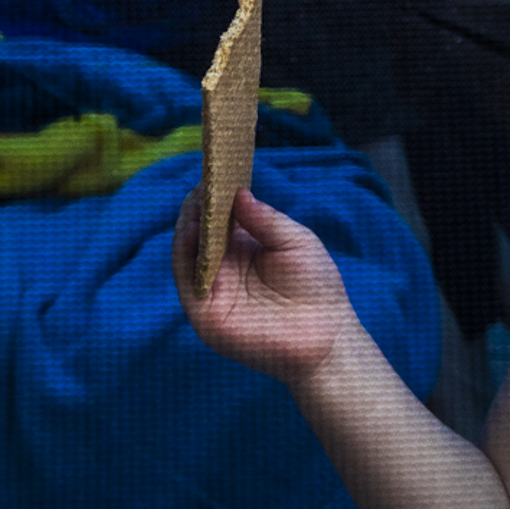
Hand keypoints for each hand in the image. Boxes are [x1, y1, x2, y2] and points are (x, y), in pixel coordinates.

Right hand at [175, 189, 373, 391]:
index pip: (219, 219)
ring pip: (187, 253)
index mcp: (243, 250)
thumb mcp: (295, 242)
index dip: (216, 197)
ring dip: (187, 225)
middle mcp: (223, 268)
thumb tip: (239, 193)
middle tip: (204, 182)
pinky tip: (192, 230)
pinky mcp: (205, 314)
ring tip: (196, 202)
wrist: (326, 337)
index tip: (216, 172)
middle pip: (199, 233)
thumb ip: (266, 220)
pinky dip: (183, 253)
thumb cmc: (317, 288)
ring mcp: (212, 291)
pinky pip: (186, 280)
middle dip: (198, 207)